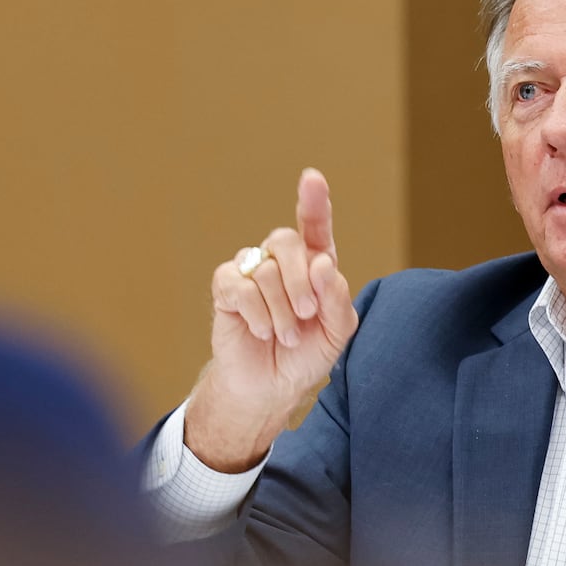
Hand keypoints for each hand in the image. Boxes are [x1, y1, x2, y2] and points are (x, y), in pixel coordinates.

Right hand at [184, 169, 358, 471]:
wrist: (271, 387)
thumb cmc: (306, 355)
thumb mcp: (337, 333)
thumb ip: (338, 299)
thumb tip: (322, 264)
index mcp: (314, 266)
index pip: (314, 226)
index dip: (313, 202)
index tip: (312, 179)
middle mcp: (282, 262)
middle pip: (287, 241)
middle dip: (300, 281)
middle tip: (307, 314)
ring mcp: (252, 271)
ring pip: (266, 269)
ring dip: (281, 311)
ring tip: (286, 336)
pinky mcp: (227, 288)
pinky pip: (240, 285)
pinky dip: (257, 313)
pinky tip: (261, 331)